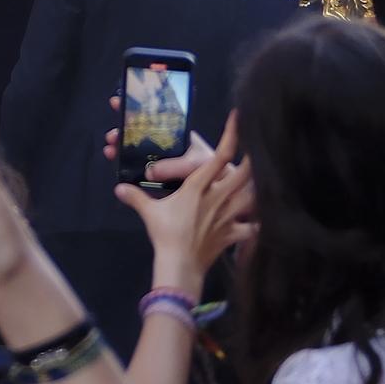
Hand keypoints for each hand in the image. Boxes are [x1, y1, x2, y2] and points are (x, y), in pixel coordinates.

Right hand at [117, 131, 253, 287]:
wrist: (181, 265)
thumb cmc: (166, 234)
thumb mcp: (150, 213)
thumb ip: (136, 197)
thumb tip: (118, 188)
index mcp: (198, 186)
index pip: (219, 156)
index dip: (231, 135)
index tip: (239, 119)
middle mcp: (217, 197)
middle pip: (244, 173)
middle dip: (254, 160)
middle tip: (261, 149)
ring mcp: (227, 215)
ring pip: (252, 196)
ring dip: (258, 188)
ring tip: (266, 179)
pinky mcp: (231, 234)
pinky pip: (251, 229)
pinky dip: (257, 224)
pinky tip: (261, 221)